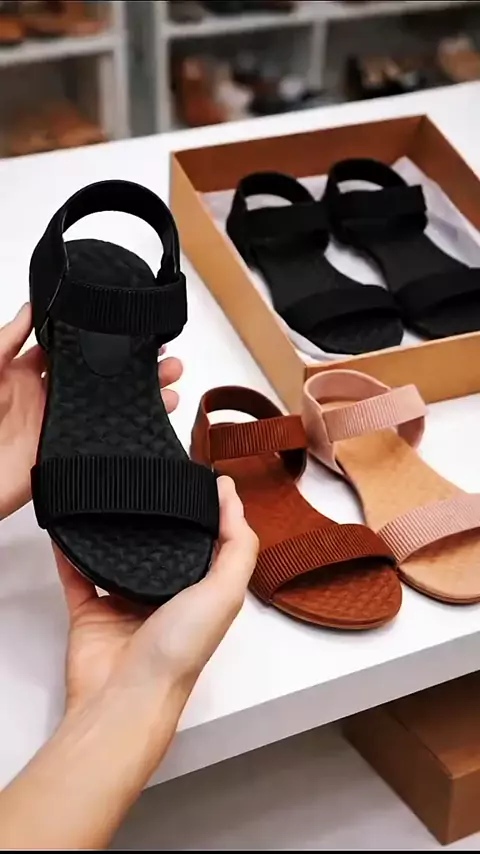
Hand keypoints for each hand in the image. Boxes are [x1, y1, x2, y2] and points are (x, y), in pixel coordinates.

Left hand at [0, 304, 182, 519]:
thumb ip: (7, 341)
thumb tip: (32, 307)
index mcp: (24, 373)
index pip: (68, 348)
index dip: (97, 336)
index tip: (126, 324)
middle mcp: (48, 397)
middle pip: (98, 374)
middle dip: (131, 361)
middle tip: (160, 350)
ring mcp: (62, 424)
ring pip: (111, 402)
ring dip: (142, 389)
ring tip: (170, 375)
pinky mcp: (70, 452)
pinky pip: (108, 436)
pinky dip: (135, 425)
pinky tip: (158, 412)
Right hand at [55, 476, 257, 718]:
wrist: (124, 697)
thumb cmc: (179, 651)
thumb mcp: (225, 592)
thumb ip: (237, 545)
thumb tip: (232, 497)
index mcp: (202, 593)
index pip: (209, 543)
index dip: (208, 510)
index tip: (197, 473)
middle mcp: (167, 597)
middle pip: (163, 547)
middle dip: (159, 516)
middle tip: (150, 476)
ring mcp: (126, 604)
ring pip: (119, 557)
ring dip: (116, 531)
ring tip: (112, 494)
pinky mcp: (90, 611)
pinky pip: (78, 574)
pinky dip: (71, 552)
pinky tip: (69, 525)